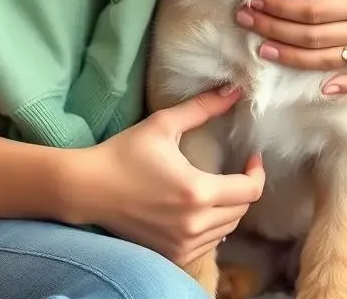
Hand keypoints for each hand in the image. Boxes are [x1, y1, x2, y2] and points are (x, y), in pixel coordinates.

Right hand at [68, 86, 264, 262]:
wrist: (89, 189)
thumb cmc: (124, 152)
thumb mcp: (163, 124)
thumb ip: (202, 108)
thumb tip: (234, 91)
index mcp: (197, 191)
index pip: (250, 191)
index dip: (257, 173)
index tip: (251, 157)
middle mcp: (195, 224)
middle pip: (241, 211)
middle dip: (243, 188)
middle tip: (234, 169)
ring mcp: (184, 244)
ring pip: (227, 229)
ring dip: (228, 208)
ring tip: (216, 188)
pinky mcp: (172, 255)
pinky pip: (208, 244)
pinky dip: (211, 227)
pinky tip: (198, 210)